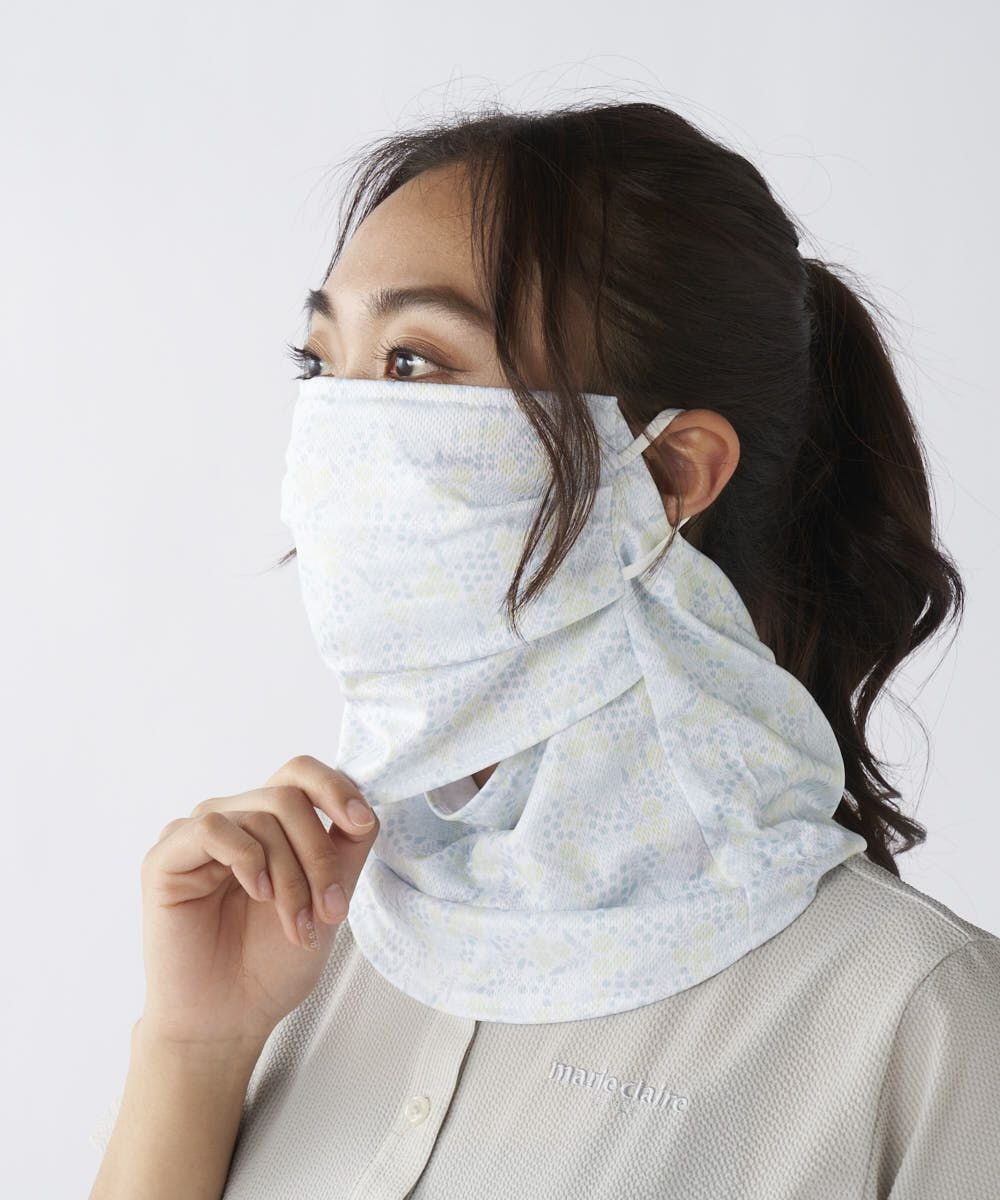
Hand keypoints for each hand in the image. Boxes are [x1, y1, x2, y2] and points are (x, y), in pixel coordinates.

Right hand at [137, 755, 379, 1051]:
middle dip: (319, 855)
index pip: (299, 773)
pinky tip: (257, 894)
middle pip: (289, 797)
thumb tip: (365, 808)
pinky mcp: (166, 857)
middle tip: (331, 912)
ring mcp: (197, 835)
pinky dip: (248, 860)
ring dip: (291, 877)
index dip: (335, 787)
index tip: (361, 823)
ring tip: (297, 927)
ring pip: (261, 817)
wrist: (231, 1019)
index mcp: (269, 824)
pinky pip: (214, 828)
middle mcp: (233, 819)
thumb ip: (346, 849)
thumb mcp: (328, 898)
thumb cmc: (272, 963)